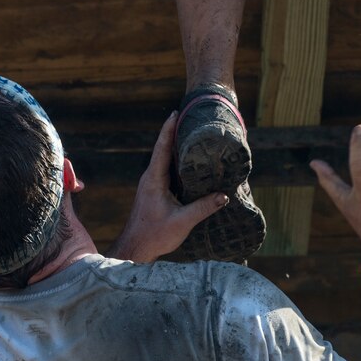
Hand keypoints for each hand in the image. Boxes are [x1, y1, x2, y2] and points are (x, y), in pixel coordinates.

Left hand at [108, 111, 228, 262]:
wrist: (135, 248)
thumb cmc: (154, 235)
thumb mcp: (182, 222)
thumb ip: (203, 208)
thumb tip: (224, 196)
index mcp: (154, 179)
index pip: (162, 148)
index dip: (169, 129)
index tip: (176, 113)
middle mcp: (150, 177)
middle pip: (163, 149)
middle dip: (175, 132)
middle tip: (189, 116)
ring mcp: (151, 184)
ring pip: (165, 159)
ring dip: (176, 146)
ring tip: (191, 133)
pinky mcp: (154, 191)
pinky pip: (166, 170)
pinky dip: (176, 161)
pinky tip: (189, 161)